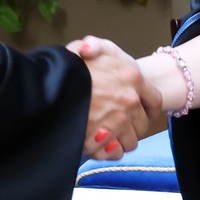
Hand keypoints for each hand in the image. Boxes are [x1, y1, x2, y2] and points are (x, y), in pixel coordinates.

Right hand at [69, 35, 159, 160]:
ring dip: (120, 139)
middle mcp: (130, 101)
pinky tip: (99, 144)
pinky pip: (115, 153)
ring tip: (106, 134)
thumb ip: (95, 46)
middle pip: (143, 125)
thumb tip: (91, 50)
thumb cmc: (67, 67)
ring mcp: (117, 123)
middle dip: (133, 126)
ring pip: (131, 141)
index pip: (155, 100)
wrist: (44, 89)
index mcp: (132, 78)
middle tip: (118, 123)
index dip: (148, 108)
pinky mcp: (102, 142)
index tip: (141, 111)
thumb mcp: (83, 46)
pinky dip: (108, 151)